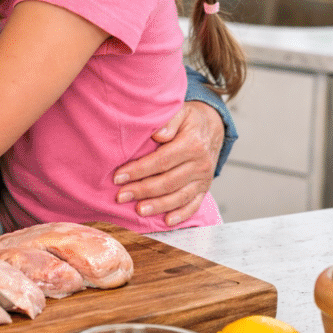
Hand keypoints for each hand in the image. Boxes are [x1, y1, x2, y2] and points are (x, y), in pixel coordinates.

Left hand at [113, 101, 223, 224]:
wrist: (212, 126)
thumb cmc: (190, 119)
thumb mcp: (180, 111)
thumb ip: (169, 121)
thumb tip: (158, 134)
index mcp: (192, 144)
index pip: (161, 161)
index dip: (139, 170)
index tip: (119, 176)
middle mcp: (200, 164)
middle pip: (168, 181)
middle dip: (142, 190)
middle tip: (121, 196)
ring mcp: (203, 178)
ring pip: (179, 196)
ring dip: (158, 206)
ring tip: (138, 210)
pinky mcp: (204, 188)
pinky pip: (194, 204)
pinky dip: (181, 215)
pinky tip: (166, 221)